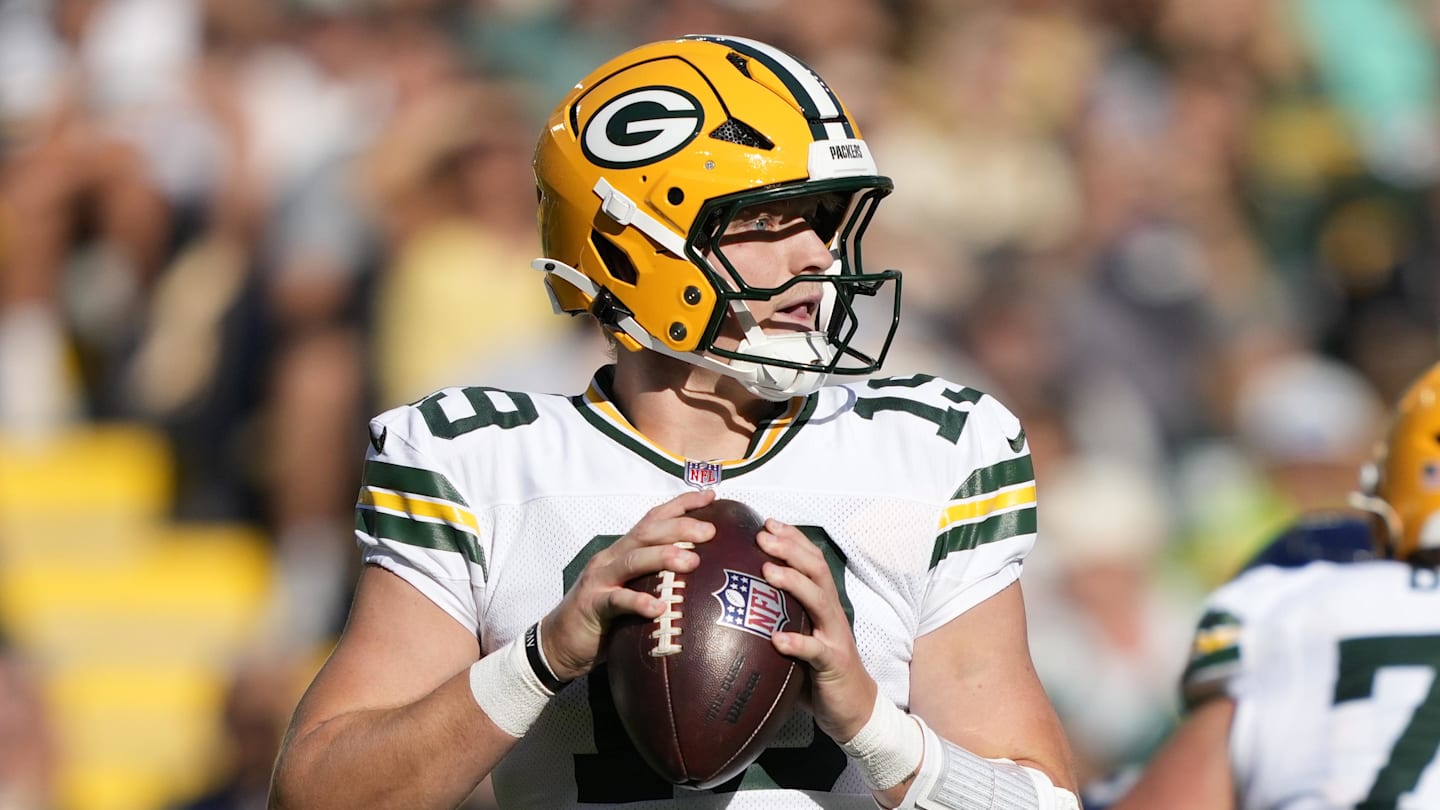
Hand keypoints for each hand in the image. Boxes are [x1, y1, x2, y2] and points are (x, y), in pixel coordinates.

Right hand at [540, 489, 717, 681]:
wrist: (559, 643)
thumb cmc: (605, 618)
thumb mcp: (632, 590)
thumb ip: (656, 580)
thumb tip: (701, 578)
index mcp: (623, 551)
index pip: (653, 519)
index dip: (681, 505)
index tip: (711, 496)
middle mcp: (611, 558)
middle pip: (647, 533)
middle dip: (679, 527)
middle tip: (709, 531)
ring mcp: (600, 580)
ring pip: (633, 560)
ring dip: (664, 557)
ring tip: (692, 561)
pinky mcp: (592, 605)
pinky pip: (616, 601)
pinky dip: (638, 602)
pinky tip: (658, 608)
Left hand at [757, 519, 876, 742]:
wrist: (855, 709)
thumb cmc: (818, 671)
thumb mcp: (799, 637)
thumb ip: (777, 620)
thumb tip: (733, 604)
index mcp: (822, 604)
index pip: (811, 561)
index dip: (793, 539)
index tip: (767, 522)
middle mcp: (831, 614)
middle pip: (816, 570)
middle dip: (790, 549)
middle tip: (762, 536)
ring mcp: (834, 637)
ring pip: (819, 601)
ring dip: (794, 583)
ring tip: (768, 571)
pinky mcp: (834, 664)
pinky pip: (816, 651)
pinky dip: (797, 643)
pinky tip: (778, 639)